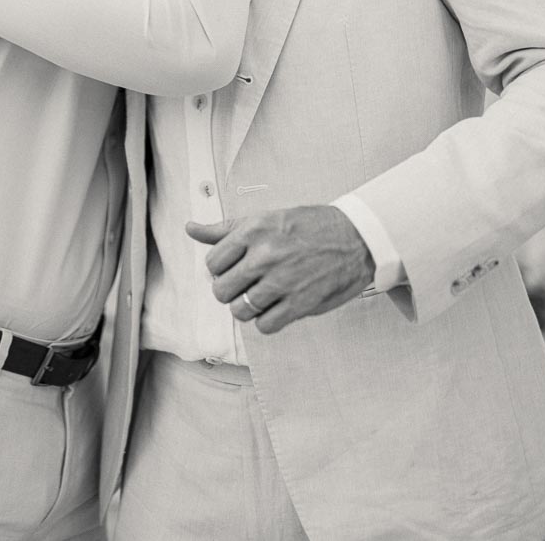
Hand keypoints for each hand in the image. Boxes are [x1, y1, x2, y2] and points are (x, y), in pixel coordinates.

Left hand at [187, 206, 375, 334]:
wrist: (355, 236)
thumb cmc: (308, 225)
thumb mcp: (265, 218)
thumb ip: (224, 229)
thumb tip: (189, 228)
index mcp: (253, 231)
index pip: (212, 263)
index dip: (221, 268)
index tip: (235, 266)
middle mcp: (264, 256)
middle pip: (221, 290)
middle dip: (230, 290)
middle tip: (247, 283)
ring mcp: (282, 281)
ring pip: (240, 310)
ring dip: (247, 307)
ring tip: (261, 295)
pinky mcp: (300, 303)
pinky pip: (265, 326)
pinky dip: (266, 321)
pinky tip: (276, 307)